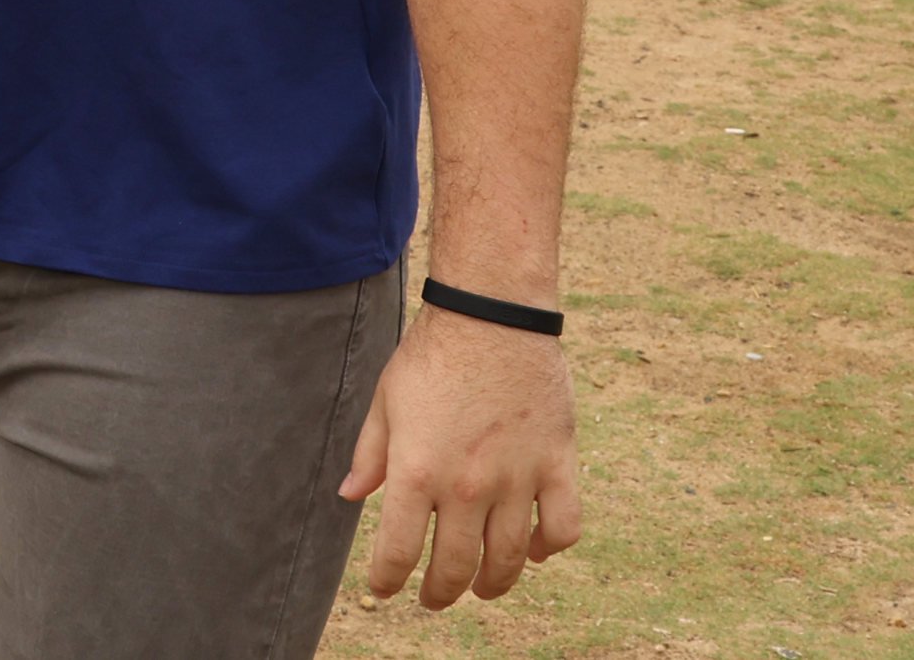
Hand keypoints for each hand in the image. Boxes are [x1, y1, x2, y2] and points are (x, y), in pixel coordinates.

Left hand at [340, 309, 582, 608]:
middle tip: (434, 598)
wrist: (491, 315)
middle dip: (440, 592)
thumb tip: (350, 497)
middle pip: (456, 567)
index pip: (399, 552)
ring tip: (482, 587)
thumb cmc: (431, 355)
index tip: (387, 591)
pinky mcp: (557, 464)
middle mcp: (466, 485)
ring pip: (509, 559)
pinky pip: (562, 528)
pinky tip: (533, 550)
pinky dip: (549, 548)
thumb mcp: (386, 401)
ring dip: (493, 583)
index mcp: (417, 471)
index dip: (389, 580)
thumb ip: (370, 455)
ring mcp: (517, 478)